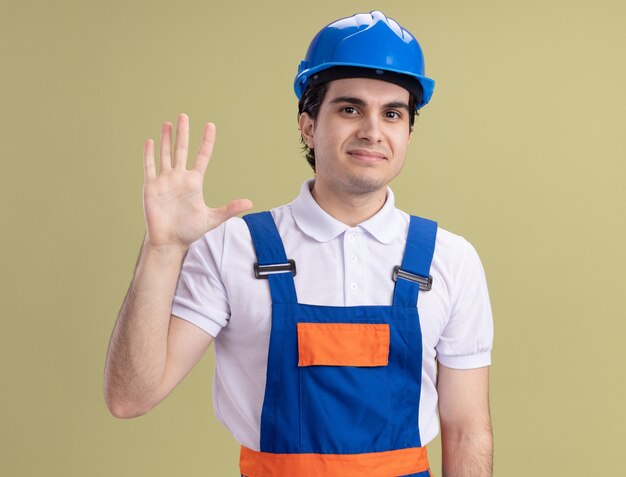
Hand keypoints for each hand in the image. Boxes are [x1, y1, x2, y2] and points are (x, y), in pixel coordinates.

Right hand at [142, 114, 252, 249]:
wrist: (169, 241)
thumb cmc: (190, 231)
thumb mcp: (212, 218)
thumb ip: (230, 209)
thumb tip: (250, 203)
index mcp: (194, 182)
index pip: (202, 156)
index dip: (206, 141)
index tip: (210, 126)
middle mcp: (179, 178)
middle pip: (181, 150)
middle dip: (183, 133)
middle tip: (184, 115)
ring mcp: (165, 181)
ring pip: (166, 154)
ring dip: (166, 139)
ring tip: (168, 123)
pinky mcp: (151, 187)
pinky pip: (150, 167)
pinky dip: (149, 155)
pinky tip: (150, 142)